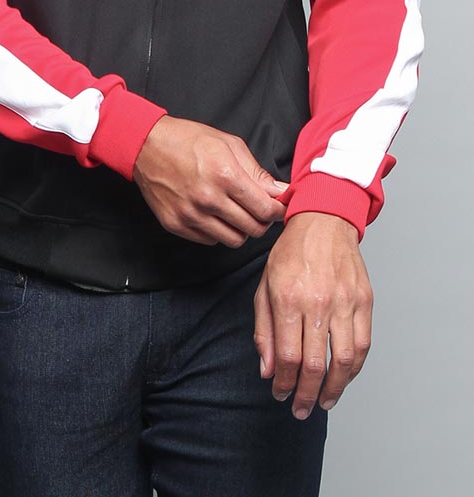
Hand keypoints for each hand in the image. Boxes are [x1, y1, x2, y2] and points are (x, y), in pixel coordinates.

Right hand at [132, 115, 287, 246]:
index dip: (277, 210)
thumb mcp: (228, 144)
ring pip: (233, 240)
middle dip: (262, 221)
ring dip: (240, 229)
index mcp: (225, 175)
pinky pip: (210, 241)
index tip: (278, 207)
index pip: (265, 209)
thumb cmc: (188, 140)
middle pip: (252, 229)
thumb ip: (256, 171)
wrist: (146, 145)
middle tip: (258, 210)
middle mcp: (208, 199)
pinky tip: (214, 214)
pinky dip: (217, 231)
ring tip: (236, 212)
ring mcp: (190, 215)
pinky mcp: (176, 225)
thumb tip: (280, 191)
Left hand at [253, 211, 372, 418]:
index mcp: (288, 298)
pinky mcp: (365, 301)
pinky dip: (354, 368)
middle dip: (306, 394)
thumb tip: (268, 370)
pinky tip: (343, 377)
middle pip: (314, 364)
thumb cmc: (291, 252)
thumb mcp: (264, 286)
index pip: (288, 355)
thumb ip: (264, 330)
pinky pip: (362, 345)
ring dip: (334, 389)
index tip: (280, 394)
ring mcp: (345, 302)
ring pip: (344, 361)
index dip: (284, 382)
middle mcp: (318, 302)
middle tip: (301, 409)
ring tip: (324, 401)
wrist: (324, 221)